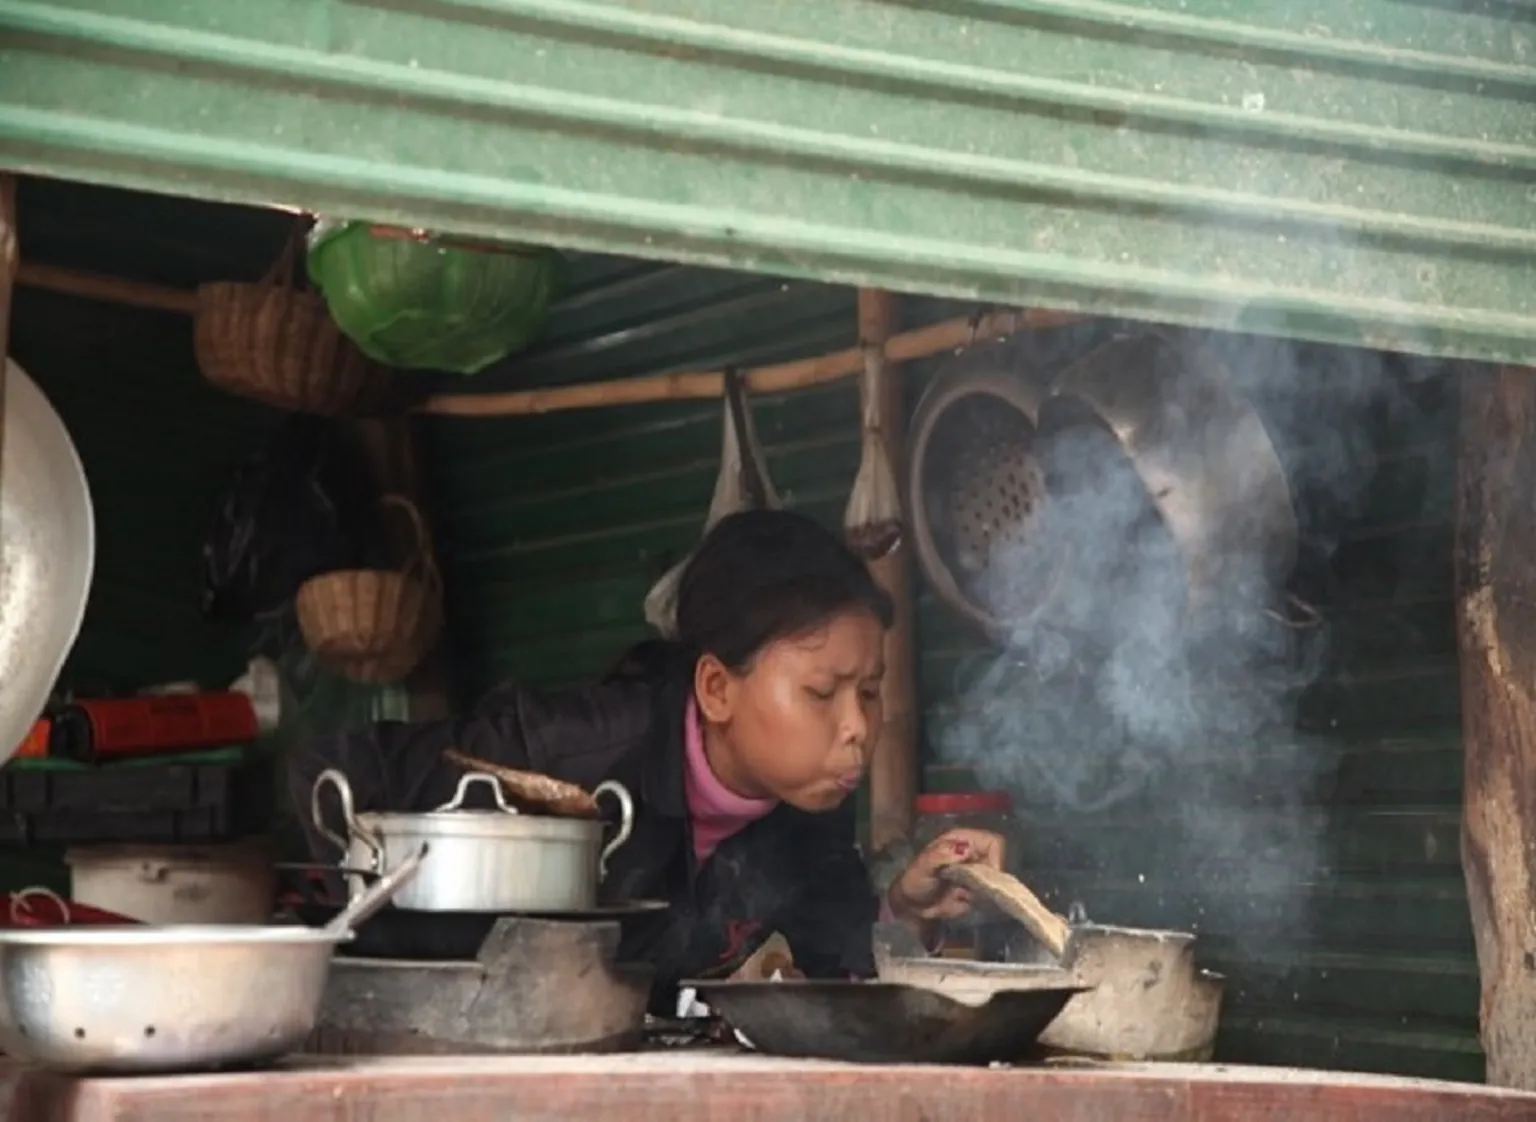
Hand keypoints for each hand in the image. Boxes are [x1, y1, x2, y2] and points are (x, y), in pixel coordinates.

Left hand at [886, 828, 1007, 921]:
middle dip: (986, 879)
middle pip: (997, 864)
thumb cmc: (915, 880)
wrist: (911, 904)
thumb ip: (941, 854)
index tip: (986, 874)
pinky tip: (959, 900)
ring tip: (959, 894)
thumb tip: (967, 849)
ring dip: (980, 892)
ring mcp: (977, 874)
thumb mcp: (923, 866)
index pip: (993, 842)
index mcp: (962, 840)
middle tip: (967, 889)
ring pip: (995, 883)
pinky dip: (977, 901)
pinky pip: (987, 898)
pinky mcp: (976, 892)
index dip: (995, 857)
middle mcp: (973, 855)